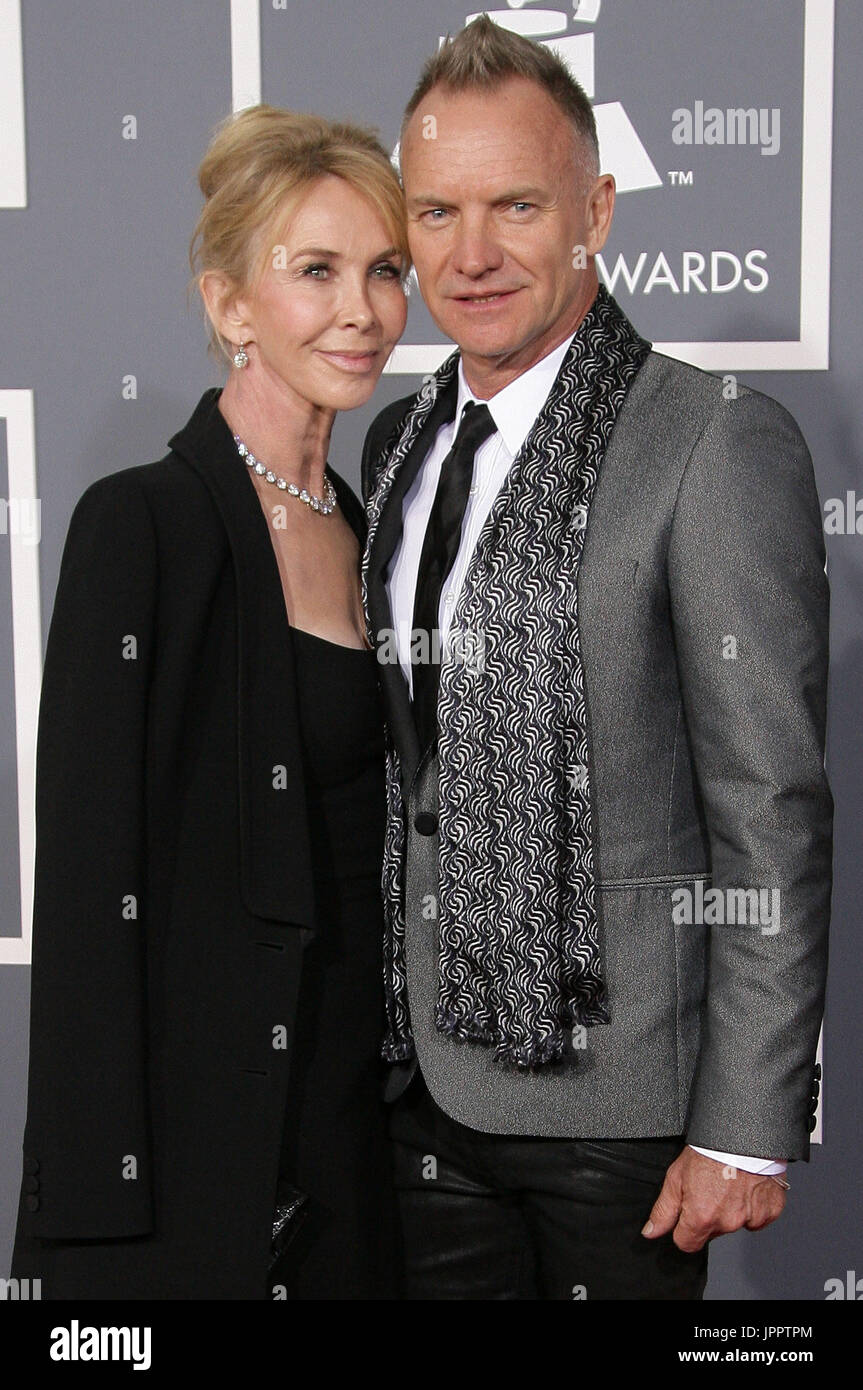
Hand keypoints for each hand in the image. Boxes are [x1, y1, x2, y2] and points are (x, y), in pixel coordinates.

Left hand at [641, 1146, 786, 1251]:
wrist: (742, 1135)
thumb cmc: (709, 1151)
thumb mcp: (675, 1177)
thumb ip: (663, 1210)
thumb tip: (651, 1231)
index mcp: (702, 1217)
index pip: (687, 1243)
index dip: (684, 1229)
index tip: (688, 1213)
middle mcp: (727, 1222)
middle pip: (712, 1232)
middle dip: (709, 1216)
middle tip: (710, 1189)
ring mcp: (751, 1218)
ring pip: (736, 1223)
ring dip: (731, 1210)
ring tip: (729, 1184)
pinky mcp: (770, 1211)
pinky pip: (758, 1216)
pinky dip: (752, 1205)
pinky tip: (746, 1186)